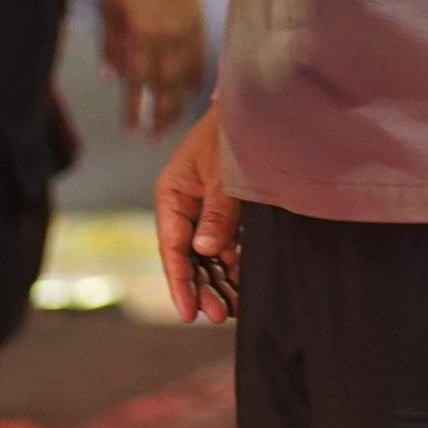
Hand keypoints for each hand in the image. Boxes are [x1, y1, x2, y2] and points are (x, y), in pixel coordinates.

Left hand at [99, 0, 209, 134]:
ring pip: (184, 78)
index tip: (131, 130)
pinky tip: (189, 95)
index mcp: (142, 35)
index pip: (137, 81)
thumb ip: (111, 46)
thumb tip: (110, 77)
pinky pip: (199, 62)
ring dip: (177, 104)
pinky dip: (194, 82)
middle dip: (159, 115)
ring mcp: (187, 34)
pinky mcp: (199, 27)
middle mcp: (168, 39)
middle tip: (154, 137)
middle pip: (165, 87)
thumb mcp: (109, 10)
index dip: (134, 108)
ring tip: (170, 124)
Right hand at [153, 105, 240, 322]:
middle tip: (218, 316)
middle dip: (202, 288)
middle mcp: (183, 206)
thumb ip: (216, 213)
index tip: (188, 312)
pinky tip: (241, 286)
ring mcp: (203, 210)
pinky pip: (223, 246)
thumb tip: (205, 249)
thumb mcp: (224, 175)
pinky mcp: (223, 212)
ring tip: (231, 309)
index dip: (180, 282)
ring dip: (217, 282)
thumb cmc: (232, 136)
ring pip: (205, 256)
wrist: (256, 111)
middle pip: (188, 257)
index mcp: (171, 194)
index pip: (172, 247)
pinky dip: (231, 266)